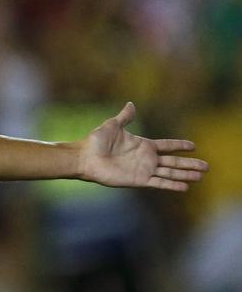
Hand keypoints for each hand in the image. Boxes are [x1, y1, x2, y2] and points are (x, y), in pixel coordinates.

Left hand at [79, 102, 206, 191]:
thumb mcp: (113, 125)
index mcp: (142, 145)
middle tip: (207, 166)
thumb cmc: (96, 141)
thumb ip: (125, 116)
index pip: (166, 145)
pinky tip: (185, 187)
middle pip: (173, 161)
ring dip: (186, 175)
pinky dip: (172, 185)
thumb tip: (131, 104)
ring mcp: (143, 170)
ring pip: (170, 173)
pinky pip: (159, 183)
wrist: (85, 157)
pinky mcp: (139, 180)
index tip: (193, 146)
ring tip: (200, 176)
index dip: (179, 145)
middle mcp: (146, 158)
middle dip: (190, 164)